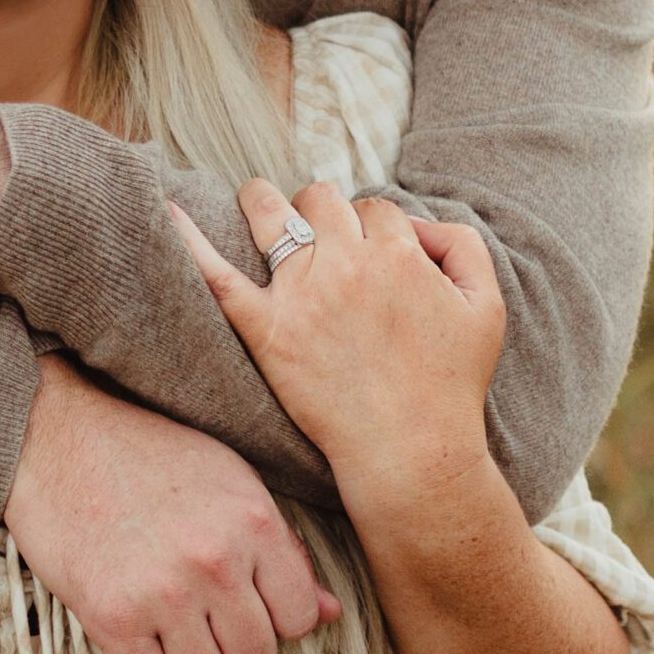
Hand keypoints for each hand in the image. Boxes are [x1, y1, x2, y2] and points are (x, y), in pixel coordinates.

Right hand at [2, 357, 341, 653]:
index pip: (301, 619)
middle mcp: (215, 561)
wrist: (56, 435)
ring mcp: (163, 592)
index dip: (275, 617)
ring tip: (170, 631)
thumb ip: (282, 548)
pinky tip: (138, 643)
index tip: (245, 601)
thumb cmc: (146, 453)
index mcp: (254, 522)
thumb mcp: (229, 481)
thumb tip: (330, 612)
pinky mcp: (110, 615)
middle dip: (232, 646)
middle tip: (201, 616)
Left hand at [172, 182, 503, 515]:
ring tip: (257, 203)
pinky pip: (218, 276)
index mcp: (399, 254)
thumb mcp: (486, 307)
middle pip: (322, 200)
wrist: (412, 454)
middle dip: (322, 211)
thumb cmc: (451, 385)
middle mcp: (346, 264)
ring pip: (272, 214)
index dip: (372, 228)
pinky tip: (167, 211)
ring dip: (264, 201)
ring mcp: (301, 295)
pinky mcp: (265, 330)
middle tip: (320, 238)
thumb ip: (461, 246)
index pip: (374, 209)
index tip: (368, 252)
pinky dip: (191, 241)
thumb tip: (415, 223)